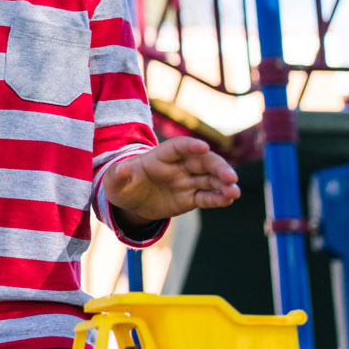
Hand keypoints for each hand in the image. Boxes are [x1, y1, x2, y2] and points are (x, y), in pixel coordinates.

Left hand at [102, 137, 240, 226]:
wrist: (130, 202)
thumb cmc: (122, 185)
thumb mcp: (114, 182)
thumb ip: (118, 174)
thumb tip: (123, 168)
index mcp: (159, 157)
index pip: (178, 147)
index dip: (190, 146)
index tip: (203, 147)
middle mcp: (177, 166)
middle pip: (202, 162)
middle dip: (218, 167)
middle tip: (231, 177)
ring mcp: (186, 181)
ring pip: (210, 179)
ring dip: (224, 184)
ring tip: (235, 192)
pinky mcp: (190, 197)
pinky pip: (207, 197)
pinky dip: (218, 198)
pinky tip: (229, 200)